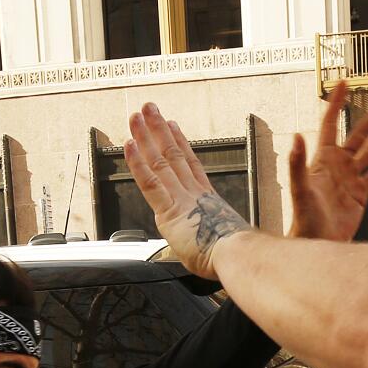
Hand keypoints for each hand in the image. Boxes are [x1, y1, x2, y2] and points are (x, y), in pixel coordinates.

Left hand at [124, 103, 251, 280]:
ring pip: (160, 161)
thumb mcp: (227, 243)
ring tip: (136, 115)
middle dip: (160, 130)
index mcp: (208, 201)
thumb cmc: (236, 257)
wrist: (239, 256)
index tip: (173, 127)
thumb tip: (220, 250)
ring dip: (146, 136)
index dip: (181, 143)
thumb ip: (218, 239)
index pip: (191, 166)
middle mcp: (193, 194)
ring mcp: (180, 199)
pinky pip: (150, 182)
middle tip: (150, 110)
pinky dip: (137, 163)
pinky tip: (129, 145)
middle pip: (173, 155)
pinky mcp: (169, 210)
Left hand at [289, 83, 367, 242]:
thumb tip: (297, 136)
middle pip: (358, 134)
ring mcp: (349, 179)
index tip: (345, 83)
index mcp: (322, 159)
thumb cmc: (304, 220)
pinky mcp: (360, 194)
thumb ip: (297, 163)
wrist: (317, 244)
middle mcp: (337, 165)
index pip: (330, 124)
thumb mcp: (300, 190)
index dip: (337, 103)